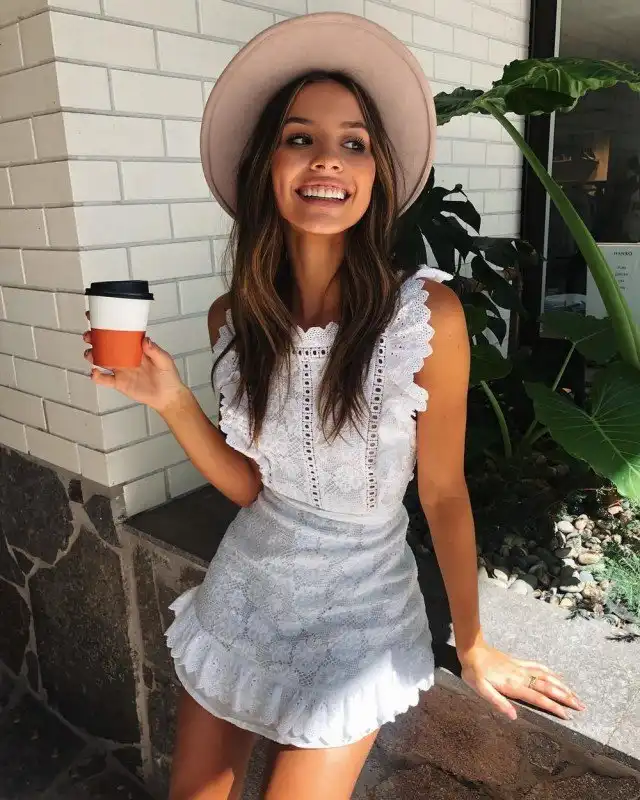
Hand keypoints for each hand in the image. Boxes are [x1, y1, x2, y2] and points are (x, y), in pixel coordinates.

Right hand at [83, 315, 186, 413]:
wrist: (167, 397)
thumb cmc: (168, 377)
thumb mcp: (164, 360)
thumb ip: (154, 351)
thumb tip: (145, 340)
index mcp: (135, 348)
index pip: (120, 334)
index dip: (109, 327)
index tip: (98, 319)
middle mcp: (125, 357)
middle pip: (106, 346)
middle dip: (95, 339)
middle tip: (89, 336)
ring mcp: (121, 370)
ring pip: (101, 360)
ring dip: (92, 355)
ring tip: (90, 354)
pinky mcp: (119, 383)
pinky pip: (104, 379)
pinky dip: (97, 376)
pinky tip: (94, 373)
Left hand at [459, 641, 585, 721]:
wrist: (472, 649)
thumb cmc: (474, 671)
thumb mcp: (480, 689)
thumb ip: (497, 702)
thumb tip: (514, 717)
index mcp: (513, 685)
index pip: (538, 698)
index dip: (553, 707)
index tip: (567, 715)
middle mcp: (521, 676)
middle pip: (547, 687)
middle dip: (565, 697)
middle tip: (582, 706)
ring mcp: (521, 668)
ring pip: (546, 677)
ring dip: (562, 686)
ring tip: (575, 694)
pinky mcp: (518, 662)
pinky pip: (538, 667)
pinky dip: (550, 672)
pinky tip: (558, 675)